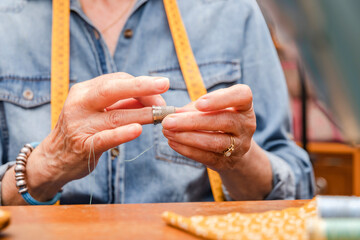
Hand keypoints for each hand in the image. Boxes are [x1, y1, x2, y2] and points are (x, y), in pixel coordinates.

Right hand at [25, 73, 168, 199]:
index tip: (161, 90)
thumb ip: (122, 103)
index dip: (141, 84)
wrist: (54, 158)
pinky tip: (138, 130)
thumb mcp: (98, 110)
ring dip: (142, 114)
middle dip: (141, 86)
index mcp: (84, 90)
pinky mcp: (83, 146)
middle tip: (165, 84)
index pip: (117, 81)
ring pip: (115, 116)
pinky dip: (122, 134)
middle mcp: (79, 104)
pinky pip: (105, 138)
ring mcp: (80, 125)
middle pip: (112, 90)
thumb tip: (153, 97)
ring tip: (161, 114)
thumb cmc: (82, 129)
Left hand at [162, 84, 254, 170]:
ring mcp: (240, 145)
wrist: (233, 147)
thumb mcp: (211, 108)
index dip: (221, 99)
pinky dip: (187, 150)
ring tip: (167, 132)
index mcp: (244, 105)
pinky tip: (173, 143)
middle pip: (223, 121)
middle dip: (192, 121)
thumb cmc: (217, 118)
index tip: (199, 103)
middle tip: (168, 121)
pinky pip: (207, 157)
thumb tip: (171, 113)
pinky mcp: (228, 161)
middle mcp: (246, 124)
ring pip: (215, 142)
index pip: (242, 96)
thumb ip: (194, 108)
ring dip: (187, 137)